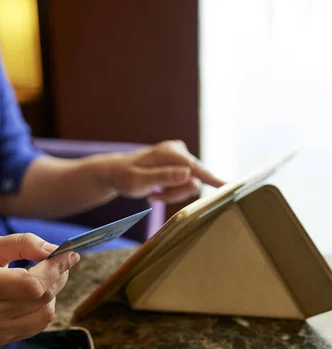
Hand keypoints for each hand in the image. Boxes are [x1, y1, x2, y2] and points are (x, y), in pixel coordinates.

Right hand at [0, 234, 78, 345]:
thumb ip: (22, 243)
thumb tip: (53, 250)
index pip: (31, 284)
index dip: (55, 269)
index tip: (68, 254)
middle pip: (42, 298)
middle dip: (57, 276)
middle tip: (57, 262)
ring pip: (45, 314)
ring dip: (51, 293)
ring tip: (40, 278)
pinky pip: (36, 325)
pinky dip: (42, 307)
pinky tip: (30, 295)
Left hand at [106, 140, 224, 202]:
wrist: (117, 173)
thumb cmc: (124, 176)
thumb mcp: (140, 180)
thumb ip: (164, 177)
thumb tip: (189, 174)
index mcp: (170, 152)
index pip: (197, 168)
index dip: (214, 179)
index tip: (231, 186)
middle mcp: (179, 151)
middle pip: (193, 180)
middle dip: (175, 193)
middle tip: (154, 197)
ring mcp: (181, 158)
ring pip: (189, 185)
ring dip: (172, 194)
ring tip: (153, 195)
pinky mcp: (181, 166)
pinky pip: (185, 186)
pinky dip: (171, 193)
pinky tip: (155, 192)